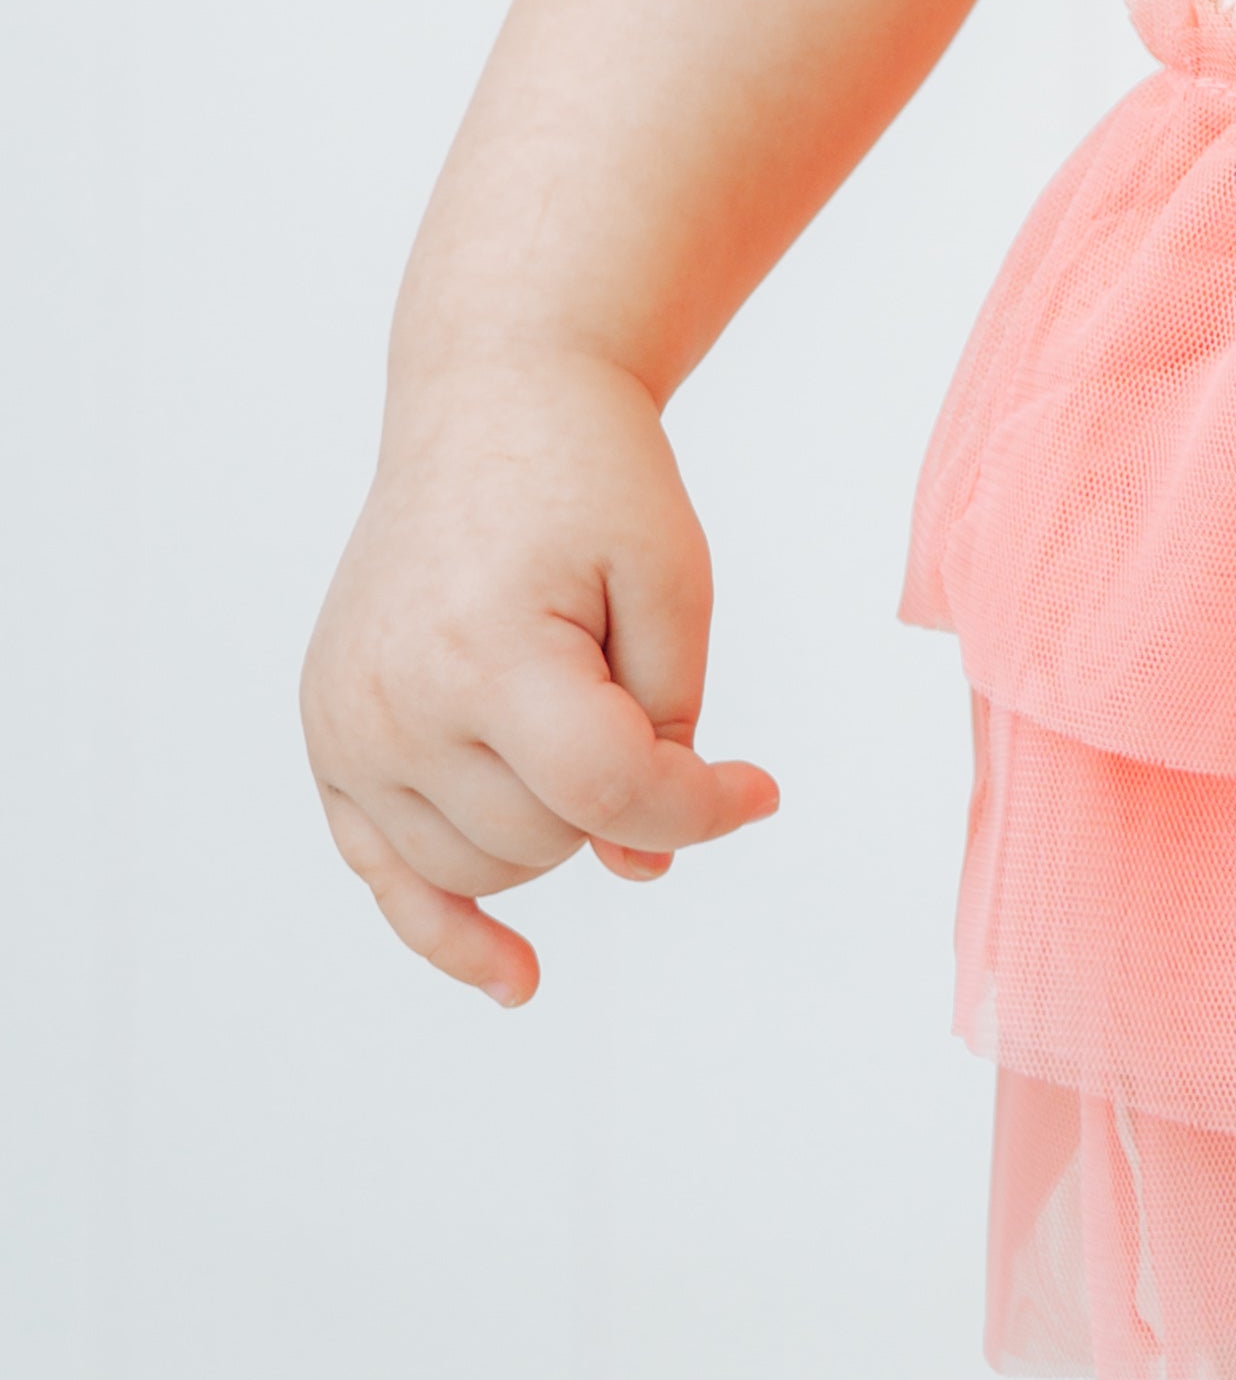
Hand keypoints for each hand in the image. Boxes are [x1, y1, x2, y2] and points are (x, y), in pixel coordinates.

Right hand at [301, 347, 779, 1006]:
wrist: (491, 402)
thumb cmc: (592, 478)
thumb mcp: (672, 577)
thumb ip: (667, 723)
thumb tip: (641, 867)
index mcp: (486, 649)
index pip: (610, 790)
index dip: (702, 807)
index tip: (760, 789)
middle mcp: (397, 701)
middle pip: (551, 835)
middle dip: (622, 789)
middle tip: (632, 680)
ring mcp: (350, 727)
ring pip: (485, 866)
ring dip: (555, 827)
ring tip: (571, 711)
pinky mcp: (332, 738)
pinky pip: (387, 874)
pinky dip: (448, 929)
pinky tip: (517, 977)